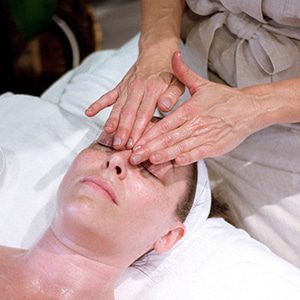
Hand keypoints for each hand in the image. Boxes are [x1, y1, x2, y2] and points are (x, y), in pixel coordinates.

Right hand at [85, 50, 183, 149]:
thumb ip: (172, 95)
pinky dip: (98, 104)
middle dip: (123, 130)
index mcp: (153, 89)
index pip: (144, 113)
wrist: (158, 52)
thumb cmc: (170, 73)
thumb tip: (165, 107)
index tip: (134, 143)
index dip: (138, 129)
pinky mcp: (120, 86)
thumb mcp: (179, 82)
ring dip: (111, 121)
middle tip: (119, 145)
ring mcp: (127, 87)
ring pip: (117, 106)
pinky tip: (88, 113)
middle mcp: (138, 88)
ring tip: (106, 134)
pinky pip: (108, 95)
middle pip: (128, 112)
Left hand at [130, 52, 261, 165]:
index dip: (149, 132)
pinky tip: (176, 162)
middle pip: (168, 137)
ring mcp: (205, 136)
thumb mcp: (202, 84)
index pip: (165, 123)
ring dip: (165, 154)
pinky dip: (187, 157)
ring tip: (149, 160)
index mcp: (190, 109)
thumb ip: (184, 72)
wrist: (248, 109)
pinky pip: (198, 153)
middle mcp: (195, 124)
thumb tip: (173, 54)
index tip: (135, 140)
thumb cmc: (222, 99)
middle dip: (150, 147)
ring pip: (181, 147)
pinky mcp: (214, 146)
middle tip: (134, 156)